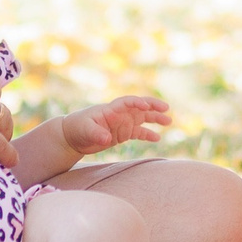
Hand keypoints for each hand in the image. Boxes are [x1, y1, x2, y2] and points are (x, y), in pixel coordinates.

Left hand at [52, 95, 172, 158]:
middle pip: (139, 107)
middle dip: (153, 107)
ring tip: (168, 121)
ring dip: (155, 119)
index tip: (146, 106)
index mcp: (111, 109)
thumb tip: (106, 139)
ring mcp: (122, 123)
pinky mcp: (122, 133)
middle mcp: (119, 114)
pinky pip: (138, 132)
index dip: (137, 103)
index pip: (127, 102)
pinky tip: (157, 138)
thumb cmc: (77, 128)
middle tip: (166, 109)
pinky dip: (148, 134)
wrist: (73, 136)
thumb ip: (96, 134)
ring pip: (142, 118)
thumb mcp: (85, 130)